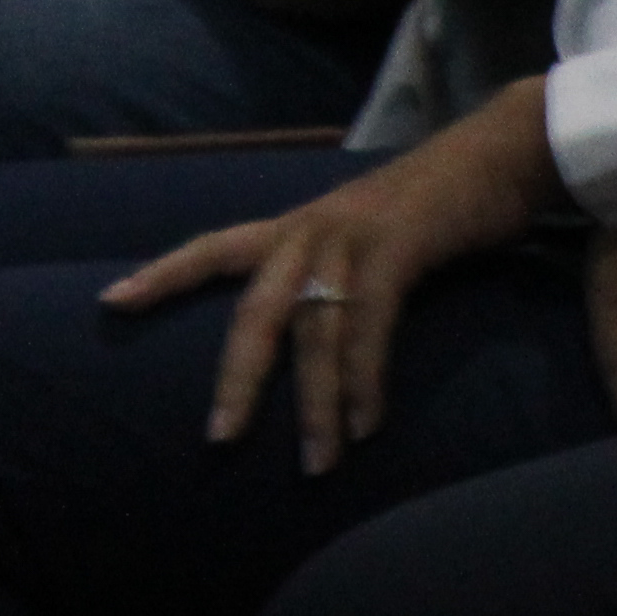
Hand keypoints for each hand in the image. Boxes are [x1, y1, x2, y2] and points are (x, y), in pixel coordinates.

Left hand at [97, 92, 557, 474]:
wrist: (504, 152)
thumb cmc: (441, 200)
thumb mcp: (372, 230)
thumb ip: (340, 268)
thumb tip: (324, 324)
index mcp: (299, 224)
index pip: (214, 247)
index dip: (164, 274)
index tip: (112, 301)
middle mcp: (313, 228)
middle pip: (256, 310)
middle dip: (238, 380)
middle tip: (219, 439)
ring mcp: (353, 237)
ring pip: (316, 333)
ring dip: (318, 406)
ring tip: (318, 463)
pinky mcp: (397, 248)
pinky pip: (369, 327)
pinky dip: (366, 382)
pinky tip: (367, 425)